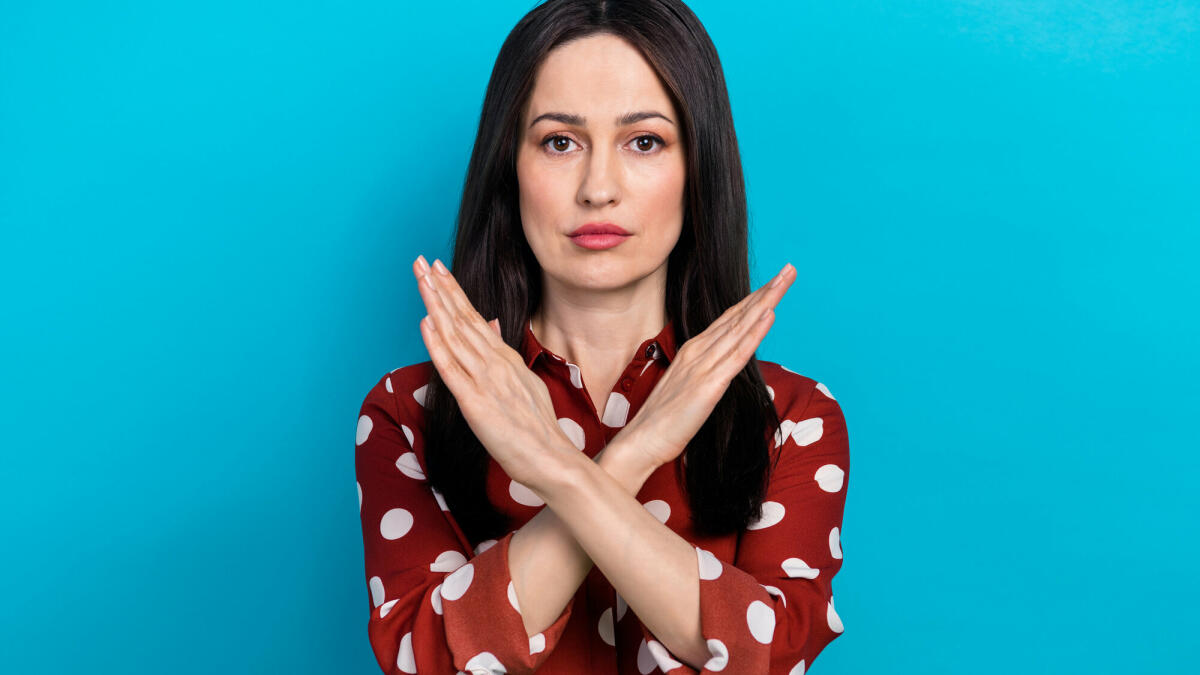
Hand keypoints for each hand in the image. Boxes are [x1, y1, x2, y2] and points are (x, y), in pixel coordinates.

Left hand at [412, 255, 575, 487]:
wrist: (552, 457)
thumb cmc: (537, 427)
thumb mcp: (525, 381)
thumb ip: (506, 354)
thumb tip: (494, 325)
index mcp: (506, 358)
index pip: (475, 317)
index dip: (454, 291)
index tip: (439, 269)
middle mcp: (495, 363)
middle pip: (462, 318)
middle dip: (440, 287)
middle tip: (422, 260)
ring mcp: (485, 381)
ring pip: (455, 335)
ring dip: (436, 304)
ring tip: (421, 278)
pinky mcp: (475, 403)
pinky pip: (452, 369)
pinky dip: (437, 344)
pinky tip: (426, 323)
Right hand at [612, 263, 796, 470]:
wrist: (642, 440)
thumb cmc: (663, 420)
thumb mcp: (687, 387)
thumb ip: (704, 372)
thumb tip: (722, 369)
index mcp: (693, 350)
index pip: (729, 318)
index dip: (753, 299)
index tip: (773, 283)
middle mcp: (699, 350)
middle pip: (738, 315)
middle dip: (766, 291)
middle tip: (789, 270)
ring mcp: (704, 365)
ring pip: (741, 327)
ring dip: (765, 302)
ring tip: (784, 281)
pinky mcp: (710, 385)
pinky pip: (738, 355)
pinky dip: (755, 332)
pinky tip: (770, 315)